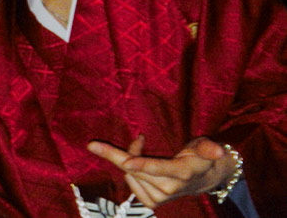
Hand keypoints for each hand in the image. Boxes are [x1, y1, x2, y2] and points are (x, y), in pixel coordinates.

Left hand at [87, 135, 236, 207]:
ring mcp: (160, 197)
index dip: (140, 164)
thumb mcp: (206, 147)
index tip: (126, 160)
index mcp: (182, 172)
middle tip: (133, 138)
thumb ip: (208, 148)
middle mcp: (170, 188)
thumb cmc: (201, 157)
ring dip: (129, 158)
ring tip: (141, 145)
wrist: (205, 178)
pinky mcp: (152, 201)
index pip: (157, 169)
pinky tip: (136, 163)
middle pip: (136, 171)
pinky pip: (131, 185)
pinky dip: (129, 172)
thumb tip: (218, 151)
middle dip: (120, 153)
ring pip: (131, 175)